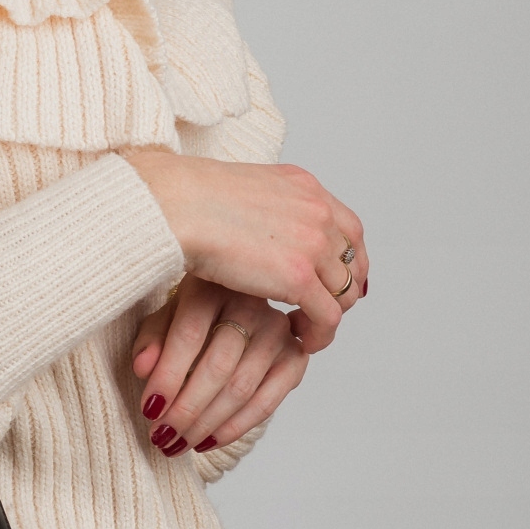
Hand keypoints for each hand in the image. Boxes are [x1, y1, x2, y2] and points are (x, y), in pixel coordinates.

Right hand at [119, 151, 366, 349]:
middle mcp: (318, 212)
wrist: (176, 206)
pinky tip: (300, 341)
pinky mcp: (299, 277)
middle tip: (320, 309)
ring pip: (345, 292)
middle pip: (353, 261)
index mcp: (306, 187)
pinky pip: (329, 317)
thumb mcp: (242, 191)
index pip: (348, 229)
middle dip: (341, 289)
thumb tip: (262, 229)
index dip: (345, 260)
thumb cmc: (188, 201)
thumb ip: (265, 209)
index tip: (330, 280)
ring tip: (305, 328)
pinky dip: (321, 335)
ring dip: (330, 314)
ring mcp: (313, 244)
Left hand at [131, 277, 307, 455]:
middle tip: (161, 436)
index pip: (189, 335)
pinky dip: (234, 428)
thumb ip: (151, 340)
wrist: (235, 311)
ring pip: (240, 389)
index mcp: (213, 287)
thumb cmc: (192, 317)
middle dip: (186, 409)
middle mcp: (251, 304)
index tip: (149, 409)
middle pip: (217, 367)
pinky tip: (208, 441)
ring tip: (178, 444)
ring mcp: (277, 331)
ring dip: (207, 424)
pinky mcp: (294, 356)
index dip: (168, 377)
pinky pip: (265, 402)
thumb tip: (142, 368)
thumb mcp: (165, 319)